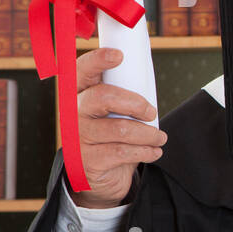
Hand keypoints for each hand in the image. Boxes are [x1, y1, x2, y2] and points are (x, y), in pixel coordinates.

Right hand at [72, 48, 165, 208]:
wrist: (102, 176)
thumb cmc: (113, 135)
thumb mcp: (116, 111)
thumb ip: (123, 92)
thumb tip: (144, 71)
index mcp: (80, 94)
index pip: (80, 70)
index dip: (97, 61)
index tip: (119, 56)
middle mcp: (73, 112)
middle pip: (103, 96)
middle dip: (136, 103)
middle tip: (151, 112)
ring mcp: (77, 137)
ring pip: (120, 128)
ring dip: (149, 134)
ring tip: (159, 138)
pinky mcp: (86, 159)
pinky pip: (122, 152)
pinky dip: (145, 151)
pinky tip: (153, 151)